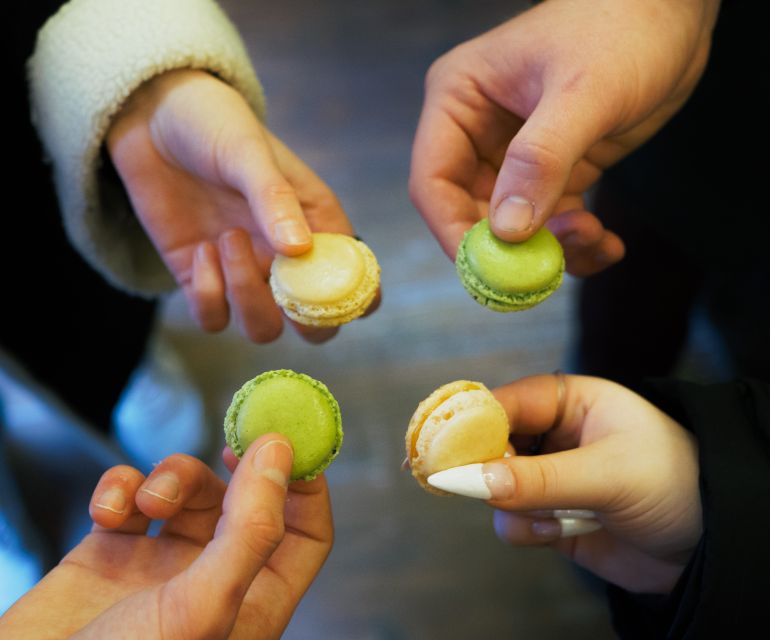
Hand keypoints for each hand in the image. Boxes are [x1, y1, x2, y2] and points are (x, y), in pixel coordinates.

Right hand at [0, 435, 332, 638]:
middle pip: (247, 501)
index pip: (306, 534)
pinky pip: (131, 496)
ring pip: (189, 490)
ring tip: (148, 499)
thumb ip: (252, 529)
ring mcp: (162, 565)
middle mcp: (214, 580)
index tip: (289, 443)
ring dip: (170, 478)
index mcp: (253, 602)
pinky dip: (119, 488)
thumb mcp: (203, 604)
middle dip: (237, 469)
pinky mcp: (112, 552)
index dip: (306, 487)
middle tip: (232, 443)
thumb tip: (281, 452)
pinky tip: (105, 510)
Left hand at [107, 69, 358, 342]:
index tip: (334, 290)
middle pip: (314, 325)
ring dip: (247, 295)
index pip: (356, 284)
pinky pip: (213, 318)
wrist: (152, 119)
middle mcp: (286, 260)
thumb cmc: (215, 125)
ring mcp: (245, 273)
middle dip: (304, 322)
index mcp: (317, 227)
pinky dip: (208, 295)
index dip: (355, 300)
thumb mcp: (248, 152)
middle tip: (281, 285)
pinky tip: (200, 248)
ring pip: (263, 328)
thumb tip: (300, 250)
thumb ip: (275, 199)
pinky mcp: (202, 280)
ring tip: (227, 238)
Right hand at [410, 0, 719, 275]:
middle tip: (550, 266)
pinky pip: (550, 223)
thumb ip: (541, 160)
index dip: (452, 230)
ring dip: (550, 249)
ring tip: (596, 239)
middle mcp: (478, 132)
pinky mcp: (552, 172)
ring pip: (513, 228)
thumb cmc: (624, 25)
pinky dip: (575, 244)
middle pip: (469, 213)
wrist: (675, 12)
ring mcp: (514, 156)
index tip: (487, 269)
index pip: (433, 180)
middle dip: (510, 247)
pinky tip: (607, 244)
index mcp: (460, 99)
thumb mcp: (584, 92)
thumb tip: (507, 230)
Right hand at [430, 374, 701, 593]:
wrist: (714, 548)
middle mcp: (555, 436)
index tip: (444, 444)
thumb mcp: (609, 474)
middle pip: (493, 442)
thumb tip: (468, 479)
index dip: (475, 420)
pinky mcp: (551, 517)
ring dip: (508, 502)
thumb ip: (539, 478)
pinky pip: (513, 519)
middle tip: (467, 483)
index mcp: (572, 402)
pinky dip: (522, 528)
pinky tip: (551, 532)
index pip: (509, 401)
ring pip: (496, 484)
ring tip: (542, 516)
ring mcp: (551, 477)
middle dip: (484, 466)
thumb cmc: (675, 484)